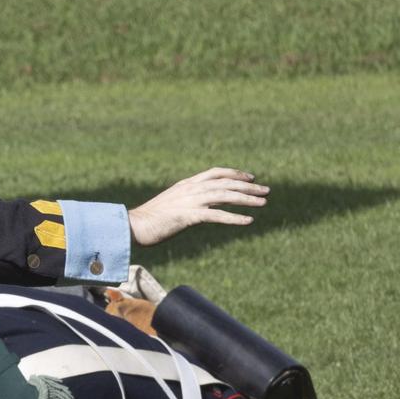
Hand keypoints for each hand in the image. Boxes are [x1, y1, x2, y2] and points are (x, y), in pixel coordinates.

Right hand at [128, 168, 268, 245]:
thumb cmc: (149, 218)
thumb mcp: (170, 204)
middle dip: (248, 186)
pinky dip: (234, 218)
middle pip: (226, 183)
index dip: (235, 174)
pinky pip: (217, 215)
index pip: (216, 173)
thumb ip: (185, 201)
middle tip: (266, 190)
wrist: (133, 225)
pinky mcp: (189, 215)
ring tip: (263, 203)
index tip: (250, 178)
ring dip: (247, 199)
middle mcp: (190, 189)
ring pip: (225, 196)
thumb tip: (198, 207)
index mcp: (186, 184)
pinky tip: (248, 221)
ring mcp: (190, 201)